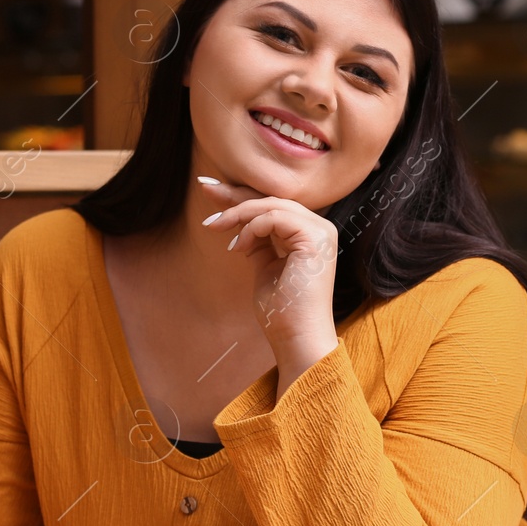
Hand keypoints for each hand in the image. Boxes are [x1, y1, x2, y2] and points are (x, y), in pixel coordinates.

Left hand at [199, 177, 339, 359]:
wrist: (295, 337)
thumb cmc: (281, 311)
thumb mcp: (265, 267)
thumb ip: (259, 243)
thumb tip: (240, 226)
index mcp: (310, 235)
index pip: (273, 207)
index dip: (242, 198)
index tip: (212, 192)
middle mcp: (320, 228)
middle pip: (272, 200)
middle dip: (235, 194)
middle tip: (205, 188)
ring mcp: (321, 232)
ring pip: (271, 205)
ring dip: (238, 214)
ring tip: (215, 227)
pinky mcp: (315, 238)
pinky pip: (274, 218)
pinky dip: (251, 229)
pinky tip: (238, 247)